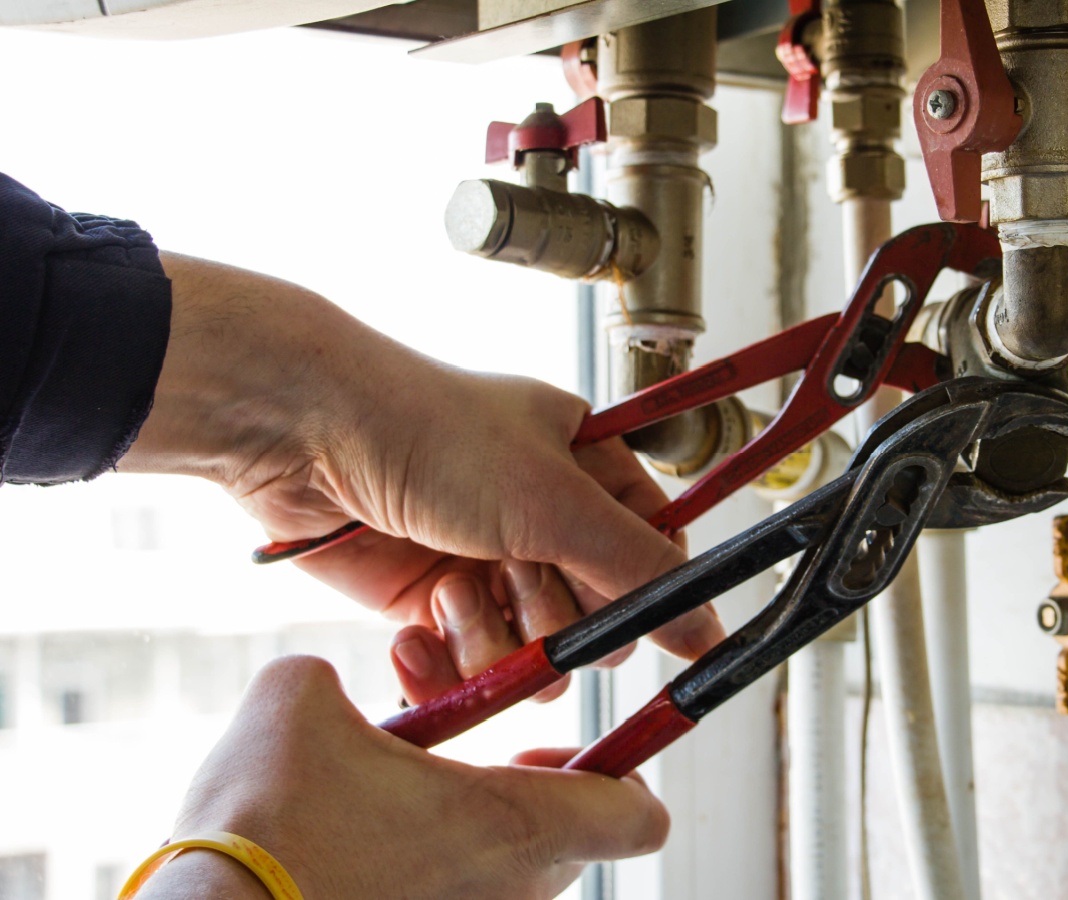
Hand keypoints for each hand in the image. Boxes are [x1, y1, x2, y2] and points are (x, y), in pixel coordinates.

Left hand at [119, 254, 724, 701]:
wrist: (303, 436)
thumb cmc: (430, 434)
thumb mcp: (556, 501)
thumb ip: (639, 571)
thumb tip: (708, 630)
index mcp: (590, 472)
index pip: (655, 556)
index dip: (643, 596)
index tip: (621, 616)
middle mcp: (545, 521)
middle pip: (598, 620)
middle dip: (556, 620)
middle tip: (515, 576)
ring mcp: (488, 566)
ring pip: (536, 656)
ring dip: (494, 640)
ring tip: (452, 591)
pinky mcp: (431, 605)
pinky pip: (471, 670)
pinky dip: (445, 667)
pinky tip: (416, 634)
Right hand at [135, 657, 667, 899]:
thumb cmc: (262, 824)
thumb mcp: (297, 701)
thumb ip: (335, 681)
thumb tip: (322, 687)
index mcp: (511, 825)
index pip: (637, 815)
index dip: (626, 774)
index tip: (584, 749)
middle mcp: (508, 898)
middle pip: (572, 849)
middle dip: (534, 804)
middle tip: (472, 772)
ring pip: (507, 887)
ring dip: (473, 848)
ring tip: (398, 816)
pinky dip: (421, 885)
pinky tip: (353, 863)